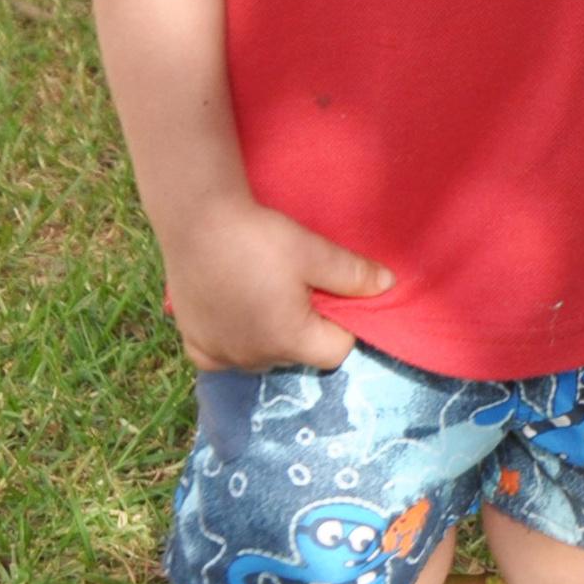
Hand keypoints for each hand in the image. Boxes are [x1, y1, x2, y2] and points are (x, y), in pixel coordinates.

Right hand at [162, 193, 391, 373]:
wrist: (197, 223)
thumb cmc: (260, 239)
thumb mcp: (314, 252)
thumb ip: (353, 274)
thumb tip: (389, 285)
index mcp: (289, 341)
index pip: (335, 351)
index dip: (343, 323)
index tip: (332, 293)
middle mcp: (254, 360)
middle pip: (298, 353)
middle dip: (307, 326)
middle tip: (297, 285)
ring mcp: (220, 356)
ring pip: (262, 355)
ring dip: (270, 333)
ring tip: (264, 290)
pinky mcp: (194, 345)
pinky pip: (224, 355)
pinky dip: (234, 339)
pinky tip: (234, 309)